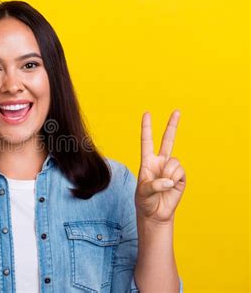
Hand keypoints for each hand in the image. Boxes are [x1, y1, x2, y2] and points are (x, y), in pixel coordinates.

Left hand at [135, 110, 186, 224]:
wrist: (155, 213)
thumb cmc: (145, 201)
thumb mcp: (143, 192)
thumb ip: (154, 184)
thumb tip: (169, 180)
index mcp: (147, 161)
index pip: (147, 141)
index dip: (147, 128)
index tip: (147, 114)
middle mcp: (160, 162)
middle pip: (167, 140)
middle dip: (172, 126)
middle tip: (177, 111)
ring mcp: (171, 169)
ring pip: (173, 162)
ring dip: (168, 173)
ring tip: (163, 184)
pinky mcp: (181, 177)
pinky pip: (179, 171)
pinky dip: (174, 179)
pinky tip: (171, 186)